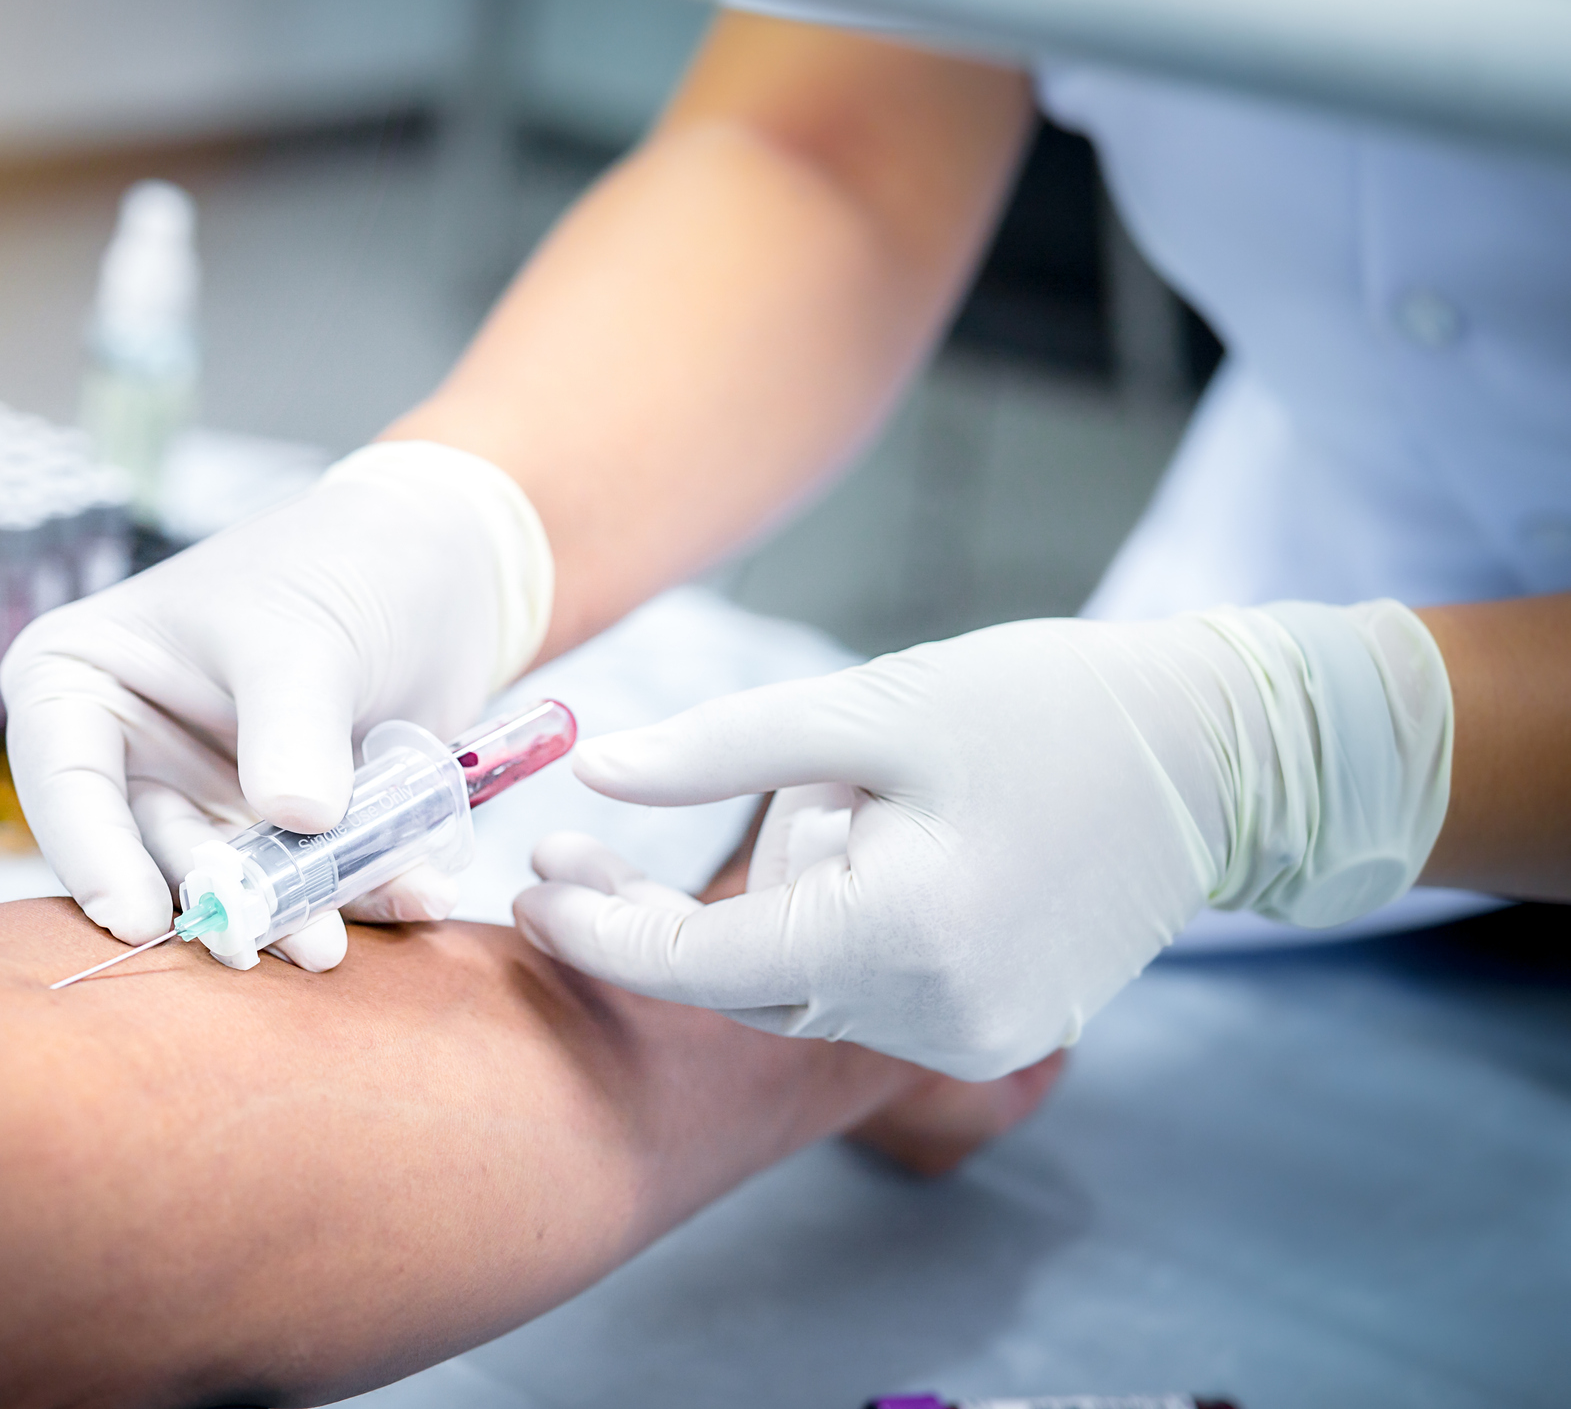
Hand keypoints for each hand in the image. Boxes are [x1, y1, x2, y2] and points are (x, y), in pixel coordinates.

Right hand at [1, 442, 550, 968]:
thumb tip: (299, 821)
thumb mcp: (304, 636)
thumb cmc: (339, 564)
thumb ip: (293, 728)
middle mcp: (133, 748)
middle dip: (212, 898)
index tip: (134, 916)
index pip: (64, 778)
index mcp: (85, 679)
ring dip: (287, 912)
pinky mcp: (284, 827)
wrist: (445, 560)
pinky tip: (416, 894)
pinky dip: (363, 891)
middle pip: (149, 847)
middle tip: (259, 943)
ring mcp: (209, 792)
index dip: (91, 854)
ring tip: (330, 946)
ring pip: (233, 878)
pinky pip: (313, 877)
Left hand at [514, 603, 1451, 1078]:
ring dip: (774, 905)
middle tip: (570, 853)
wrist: (1220, 755)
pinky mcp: (998, 1033)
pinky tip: (868, 844)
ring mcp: (975, 1040)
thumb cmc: (1049, 708)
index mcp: (903, 937)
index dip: (602, 934)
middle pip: (741, 985)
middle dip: (655, 922)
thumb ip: (723, 749)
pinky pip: (864, 995)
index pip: (703, 967)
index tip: (527, 894)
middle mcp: (939, 1019)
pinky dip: (833, 930)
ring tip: (837, 795)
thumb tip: (596, 774)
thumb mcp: (874, 707)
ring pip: (801, 989)